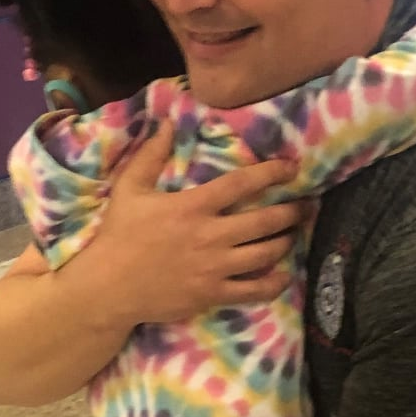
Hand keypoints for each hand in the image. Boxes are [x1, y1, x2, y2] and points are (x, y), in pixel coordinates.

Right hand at [80, 123, 305, 327]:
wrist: (108, 287)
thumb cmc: (119, 235)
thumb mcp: (130, 188)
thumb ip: (151, 155)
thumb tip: (167, 122)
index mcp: (193, 206)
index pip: (242, 184)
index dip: (272, 173)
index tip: (292, 167)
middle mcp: (211, 235)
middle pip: (265, 220)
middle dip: (292, 211)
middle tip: (307, 205)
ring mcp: (215, 267)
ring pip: (266, 253)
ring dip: (286, 241)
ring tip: (295, 233)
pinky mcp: (214, 294)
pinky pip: (254, 290)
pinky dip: (274, 282)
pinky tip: (283, 274)